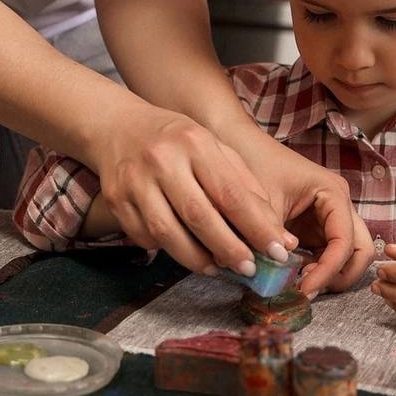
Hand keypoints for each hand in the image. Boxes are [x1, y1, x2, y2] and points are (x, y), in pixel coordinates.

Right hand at [90, 103, 297, 277]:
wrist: (118, 126)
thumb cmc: (177, 140)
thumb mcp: (215, 148)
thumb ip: (245, 186)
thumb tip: (277, 233)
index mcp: (195, 143)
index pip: (231, 193)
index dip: (256, 227)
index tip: (278, 251)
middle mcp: (163, 160)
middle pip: (199, 216)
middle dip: (229, 249)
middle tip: (250, 269)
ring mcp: (135, 181)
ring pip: (168, 233)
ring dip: (197, 259)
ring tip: (217, 268)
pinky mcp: (116, 201)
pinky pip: (145, 237)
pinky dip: (168, 250)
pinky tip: (184, 250)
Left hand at [234, 126, 372, 295]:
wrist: (237, 142)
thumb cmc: (253, 162)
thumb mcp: (262, 202)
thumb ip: (270, 239)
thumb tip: (274, 276)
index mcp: (334, 193)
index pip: (345, 242)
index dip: (329, 270)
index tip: (305, 288)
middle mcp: (338, 205)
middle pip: (360, 251)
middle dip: (339, 275)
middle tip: (308, 289)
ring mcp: (328, 217)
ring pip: (346, 256)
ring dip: (329, 275)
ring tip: (298, 283)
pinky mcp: (313, 227)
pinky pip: (325, 255)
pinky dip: (316, 269)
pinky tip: (292, 275)